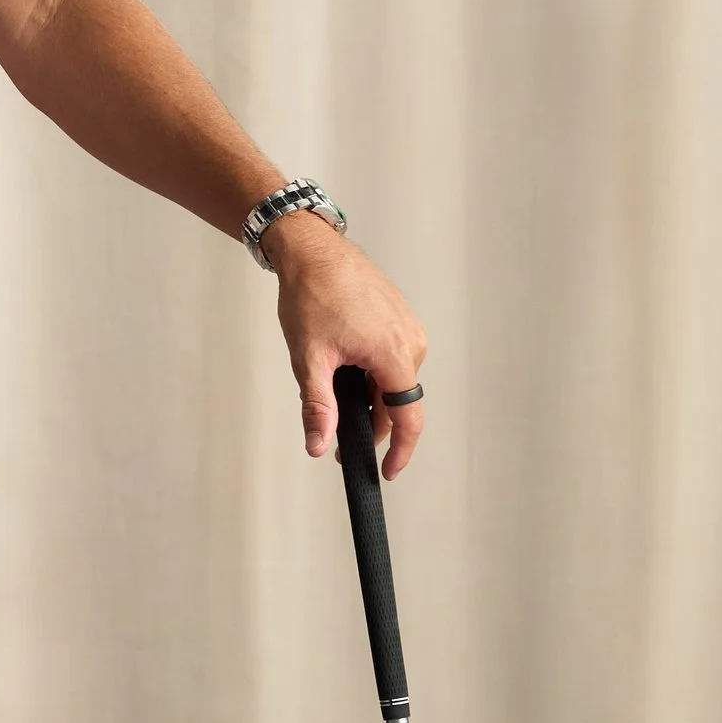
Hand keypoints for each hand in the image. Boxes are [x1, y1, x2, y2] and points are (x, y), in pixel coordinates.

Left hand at [264, 215, 427, 476]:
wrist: (313, 251)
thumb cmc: (312, 296)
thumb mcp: (310, 359)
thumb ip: (318, 407)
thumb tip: (319, 445)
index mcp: (394, 355)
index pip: (408, 418)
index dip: (400, 451)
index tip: (386, 471)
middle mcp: (411, 342)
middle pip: (397, 402)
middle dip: (370, 424)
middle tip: (335, 437)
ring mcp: (408, 328)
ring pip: (392, 381)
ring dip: (368, 396)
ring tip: (331, 390)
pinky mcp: (400, 319)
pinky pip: (391, 359)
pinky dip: (371, 373)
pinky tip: (343, 368)